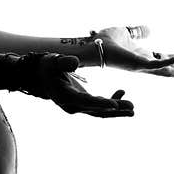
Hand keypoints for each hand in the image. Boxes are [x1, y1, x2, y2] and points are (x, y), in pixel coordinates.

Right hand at [19, 53, 133, 117]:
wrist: (40, 76)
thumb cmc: (47, 67)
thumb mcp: (52, 62)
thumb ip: (63, 62)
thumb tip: (75, 62)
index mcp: (66, 97)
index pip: (86, 102)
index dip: (101, 104)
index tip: (115, 105)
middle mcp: (72, 106)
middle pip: (96, 111)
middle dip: (115, 110)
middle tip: (132, 108)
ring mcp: (78, 107)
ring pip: (99, 112)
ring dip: (116, 110)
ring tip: (133, 108)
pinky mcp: (82, 104)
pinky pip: (98, 107)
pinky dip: (110, 102)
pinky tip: (121, 93)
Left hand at [93, 26, 173, 79]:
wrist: (93, 46)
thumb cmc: (104, 42)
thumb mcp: (125, 32)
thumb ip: (137, 32)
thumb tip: (150, 30)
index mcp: (141, 56)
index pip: (163, 59)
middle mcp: (144, 64)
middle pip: (169, 68)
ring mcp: (142, 66)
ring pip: (167, 71)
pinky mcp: (138, 64)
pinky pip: (157, 65)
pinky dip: (170, 61)